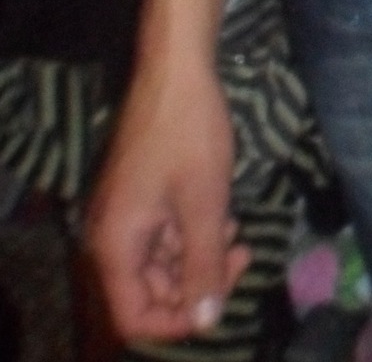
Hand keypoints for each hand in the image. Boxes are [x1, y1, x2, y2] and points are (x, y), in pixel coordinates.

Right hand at [86, 57, 249, 342]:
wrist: (175, 68)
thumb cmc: (189, 132)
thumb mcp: (206, 203)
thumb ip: (204, 265)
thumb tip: (207, 321)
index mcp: (115, 246)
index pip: (135, 317)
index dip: (178, 321)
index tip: (221, 297)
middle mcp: (110, 237)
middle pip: (148, 292)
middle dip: (196, 284)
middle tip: (242, 255)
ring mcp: (123, 215)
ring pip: (159, 263)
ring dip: (198, 257)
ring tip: (235, 230)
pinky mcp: (137, 196)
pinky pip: (161, 235)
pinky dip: (191, 233)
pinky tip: (223, 214)